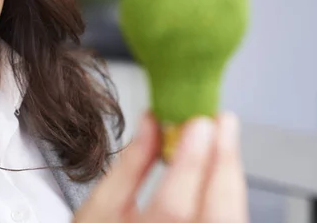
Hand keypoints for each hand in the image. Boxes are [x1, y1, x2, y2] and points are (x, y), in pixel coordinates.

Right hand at [73, 112, 247, 222]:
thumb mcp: (101, 206)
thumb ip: (129, 164)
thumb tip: (150, 122)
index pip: (174, 205)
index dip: (190, 162)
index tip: (198, 123)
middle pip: (217, 214)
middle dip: (224, 162)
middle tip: (222, 121)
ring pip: (232, 218)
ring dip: (229, 175)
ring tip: (223, 139)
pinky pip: (230, 219)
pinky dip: (227, 191)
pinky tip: (219, 169)